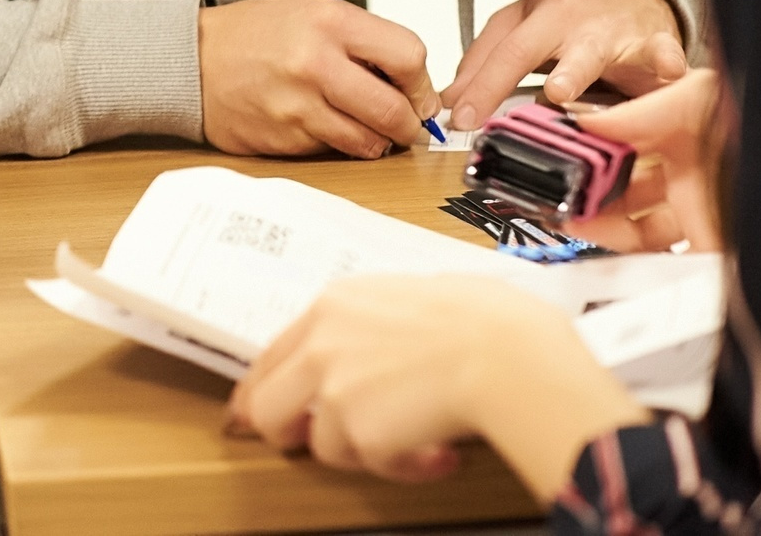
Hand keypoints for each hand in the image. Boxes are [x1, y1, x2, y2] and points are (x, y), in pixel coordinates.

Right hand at [198, 0, 440, 158]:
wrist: (192, 61)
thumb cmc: (254, 34)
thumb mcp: (311, 12)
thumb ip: (362, 40)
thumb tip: (413, 84)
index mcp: (328, 22)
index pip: (408, 55)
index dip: (421, 81)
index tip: (418, 91)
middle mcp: (315, 63)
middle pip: (395, 110)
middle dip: (410, 124)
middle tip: (408, 123)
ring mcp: (298, 105)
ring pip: (368, 141)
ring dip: (378, 140)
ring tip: (365, 124)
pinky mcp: (284, 137)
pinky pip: (333, 150)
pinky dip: (338, 143)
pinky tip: (322, 124)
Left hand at [231, 275, 643, 500]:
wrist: (506, 353)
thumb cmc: (486, 320)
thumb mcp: (417, 293)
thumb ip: (378, 321)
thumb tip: (382, 341)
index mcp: (333, 305)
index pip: (272, 354)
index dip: (262, 389)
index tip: (255, 410)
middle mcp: (322, 346)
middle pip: (265, 408)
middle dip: (289, 433)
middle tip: (320, 442)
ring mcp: (335, 392)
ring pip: (323, 446)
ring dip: (369, 451)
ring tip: (417, 440)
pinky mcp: (361, 434)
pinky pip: (375, 466)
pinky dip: (407, 467)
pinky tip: (439, 452)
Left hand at [442, 0, 686, 131]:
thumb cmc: (572, 14)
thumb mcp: (521, 25)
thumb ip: (485, 60)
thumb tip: (452, 100)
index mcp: (545, 20)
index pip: (510, 55)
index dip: (484, 88)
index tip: (462, 119)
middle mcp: (584, 29)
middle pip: (564, 51)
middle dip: (557, 74)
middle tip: (546, 94)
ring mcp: (623, 38)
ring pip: (611, 55)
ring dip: (590, 72)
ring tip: (568, 90)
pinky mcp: (660, 48)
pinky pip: (667, 55)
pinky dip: (669, 62)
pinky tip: (671, 71)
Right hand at [573, 68, 723, 252]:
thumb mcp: (697, 97)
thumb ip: (641, 110)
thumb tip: (585, 119)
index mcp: (680, 133)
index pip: (619, 142)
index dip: (587, 146)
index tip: (558, 149)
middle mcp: (686, 173)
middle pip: (620, 186)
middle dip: (585, 188)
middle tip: (558, 189)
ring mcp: (697, 211)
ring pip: (632, 222)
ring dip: (596, 221)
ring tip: (572, 218)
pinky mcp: (707, 247)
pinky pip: (657, 255)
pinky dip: (626, 251)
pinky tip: (605, 240)